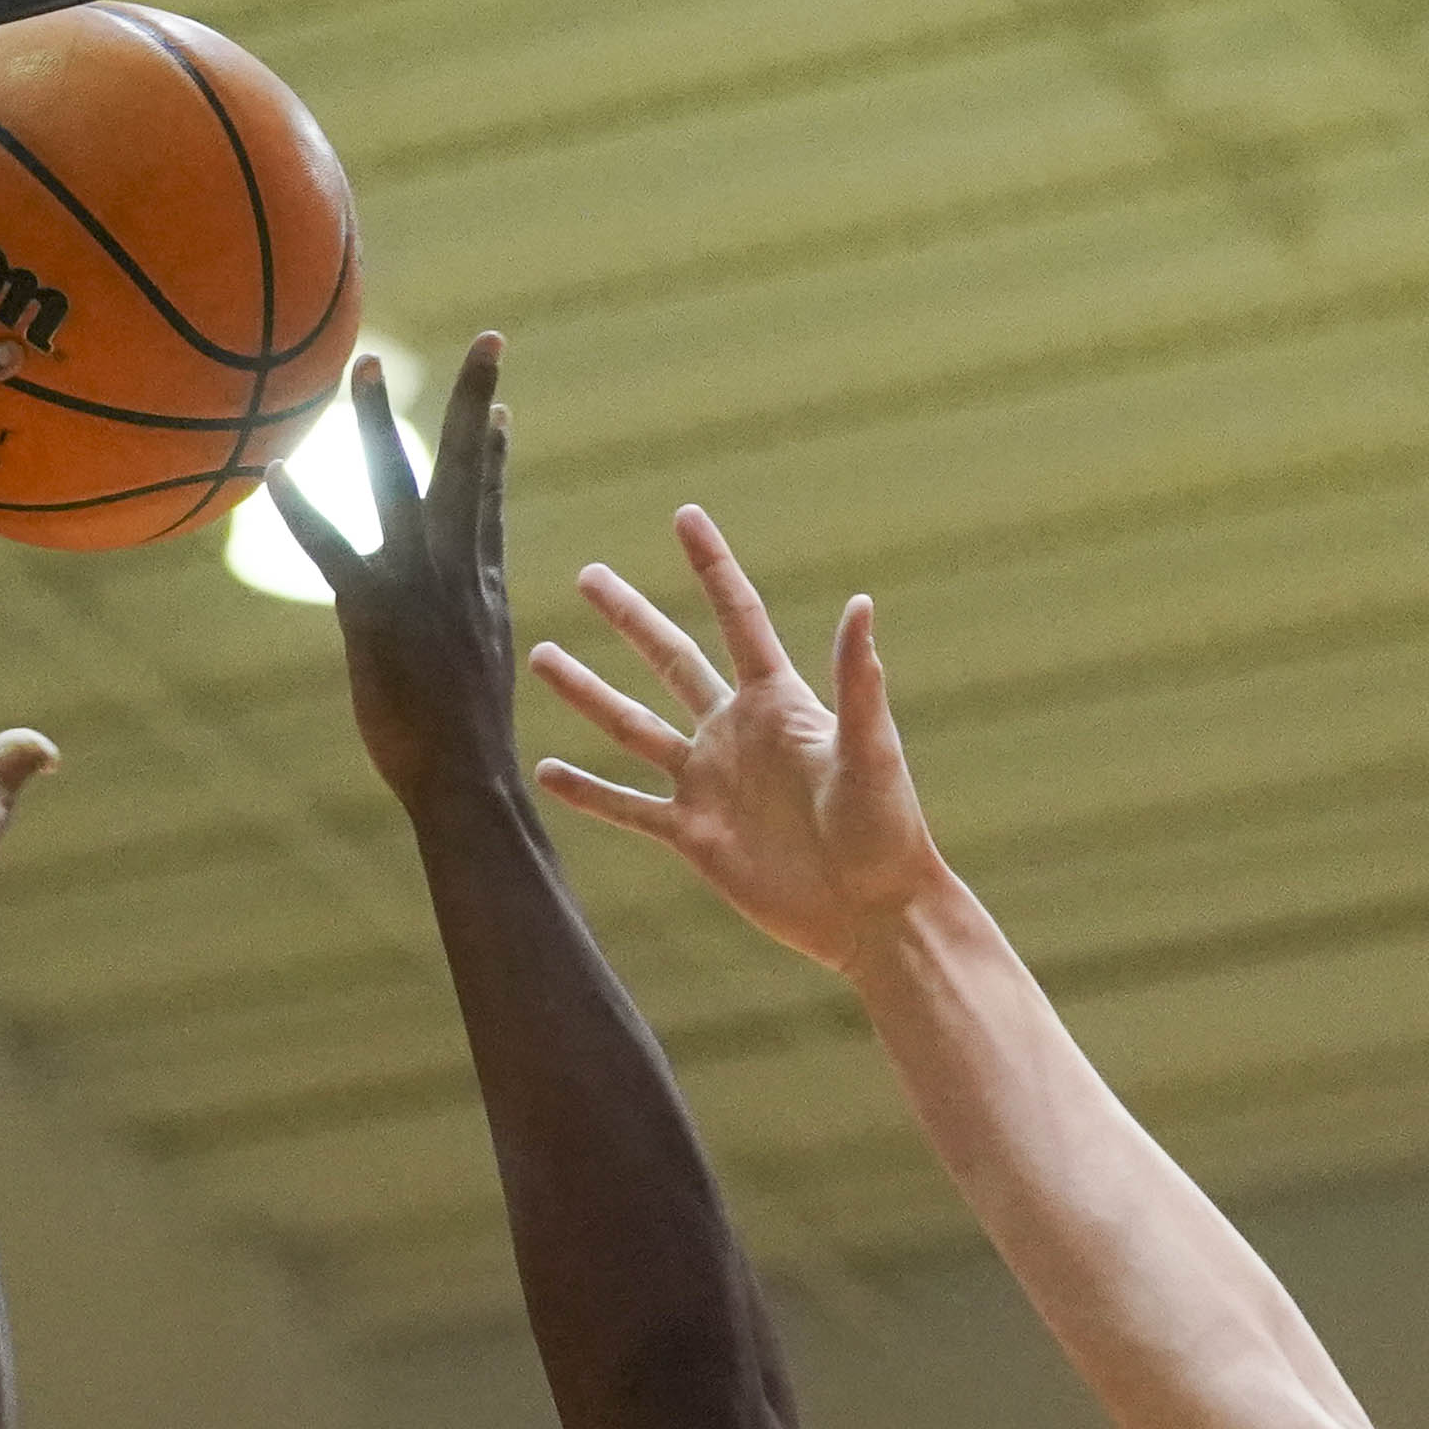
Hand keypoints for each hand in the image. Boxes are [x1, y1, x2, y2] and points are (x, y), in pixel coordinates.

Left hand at [267, 338, 520, 804]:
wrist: (468, 778)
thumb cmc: (468, 750)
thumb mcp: (477, 679)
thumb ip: (462, 638)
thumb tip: (456, 640)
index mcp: (482, 587)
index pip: (489, 502)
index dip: (494, 452)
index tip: (499, 409)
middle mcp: (456, 570)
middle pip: (467, 466)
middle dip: (476, 400)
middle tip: (489, 342)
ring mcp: (416, 582)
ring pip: (397, 483)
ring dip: (377, 422)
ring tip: (366, 367)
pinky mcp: (372, 607)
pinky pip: (329, 544)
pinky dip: (300, 507)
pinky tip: (275, 471)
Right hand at [531, 510, 956, 973]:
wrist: (870, 913)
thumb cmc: (885, 830)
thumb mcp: (870, 752)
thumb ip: (855, 682)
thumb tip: (860, 603)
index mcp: (779, 703)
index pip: (738, 617)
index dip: (711, 566)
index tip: (684, 515)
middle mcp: (735, 732)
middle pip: (670, 659)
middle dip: (630, 616)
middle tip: (588, 575)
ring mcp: (709, 783)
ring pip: (633, 726)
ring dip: (588, 693)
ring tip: (543, 656)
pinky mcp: (693, 836)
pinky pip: (628, 807)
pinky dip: (588, 792)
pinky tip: (545, 772)